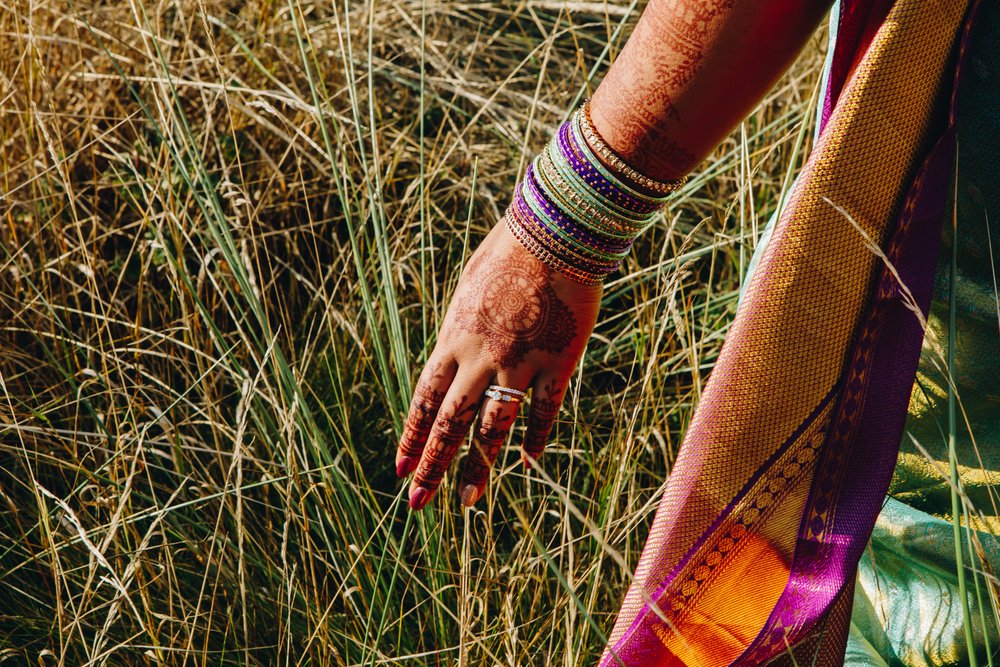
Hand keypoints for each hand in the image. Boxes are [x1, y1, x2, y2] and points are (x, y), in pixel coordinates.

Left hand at [395, 220, 601, 509]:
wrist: (554, 232)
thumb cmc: (507, 253)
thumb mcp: (466, 291)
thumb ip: (458, 332)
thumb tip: (451, 358)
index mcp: (453, 339)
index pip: (424, 401)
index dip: (412, 438)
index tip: (401, 469)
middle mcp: (480, 358)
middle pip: (451, 424)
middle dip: (432, 467)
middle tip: (418, 502)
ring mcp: (520, 363)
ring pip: (494, 428)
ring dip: (479, 467)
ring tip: (467, 499)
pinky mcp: (558, 361)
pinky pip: (544, 410)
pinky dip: (535, 437)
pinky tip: (528, 460)